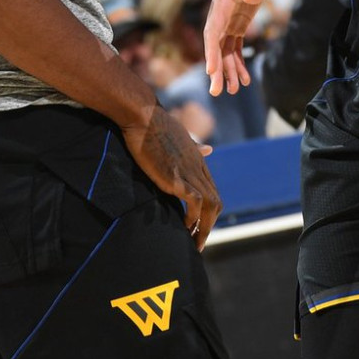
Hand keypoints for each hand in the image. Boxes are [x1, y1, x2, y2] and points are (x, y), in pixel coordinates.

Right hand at [120, 105, 221, 248]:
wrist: (143, 115)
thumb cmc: (156, 123)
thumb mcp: (182, 135)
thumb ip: (195, 146)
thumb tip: (209, 149)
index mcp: (198, 161)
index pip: (212, 191)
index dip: (208, 212)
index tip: (200, 227)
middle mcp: (197, 168)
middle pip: (215, 203)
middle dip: (209, 226)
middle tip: (198, 243)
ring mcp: (187, 173)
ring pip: (209, 205)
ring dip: (204, 228)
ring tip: (194, 243)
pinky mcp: (175, 177)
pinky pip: (194, 202)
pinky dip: (193, 217)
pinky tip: (184, 225)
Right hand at [205, 0, 272, 96]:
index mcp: (220, 3)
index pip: (212, 31)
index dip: (210, 51)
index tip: (212, 70)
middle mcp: (220, 14)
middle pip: (215, 46)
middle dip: (216, 69)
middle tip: (217, 92)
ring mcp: (228, 20)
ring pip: (224, 50)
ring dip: (228, 70)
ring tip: (236, 90)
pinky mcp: (237, 22)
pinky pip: (234, 46)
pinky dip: (238, 62)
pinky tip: (244, 79)